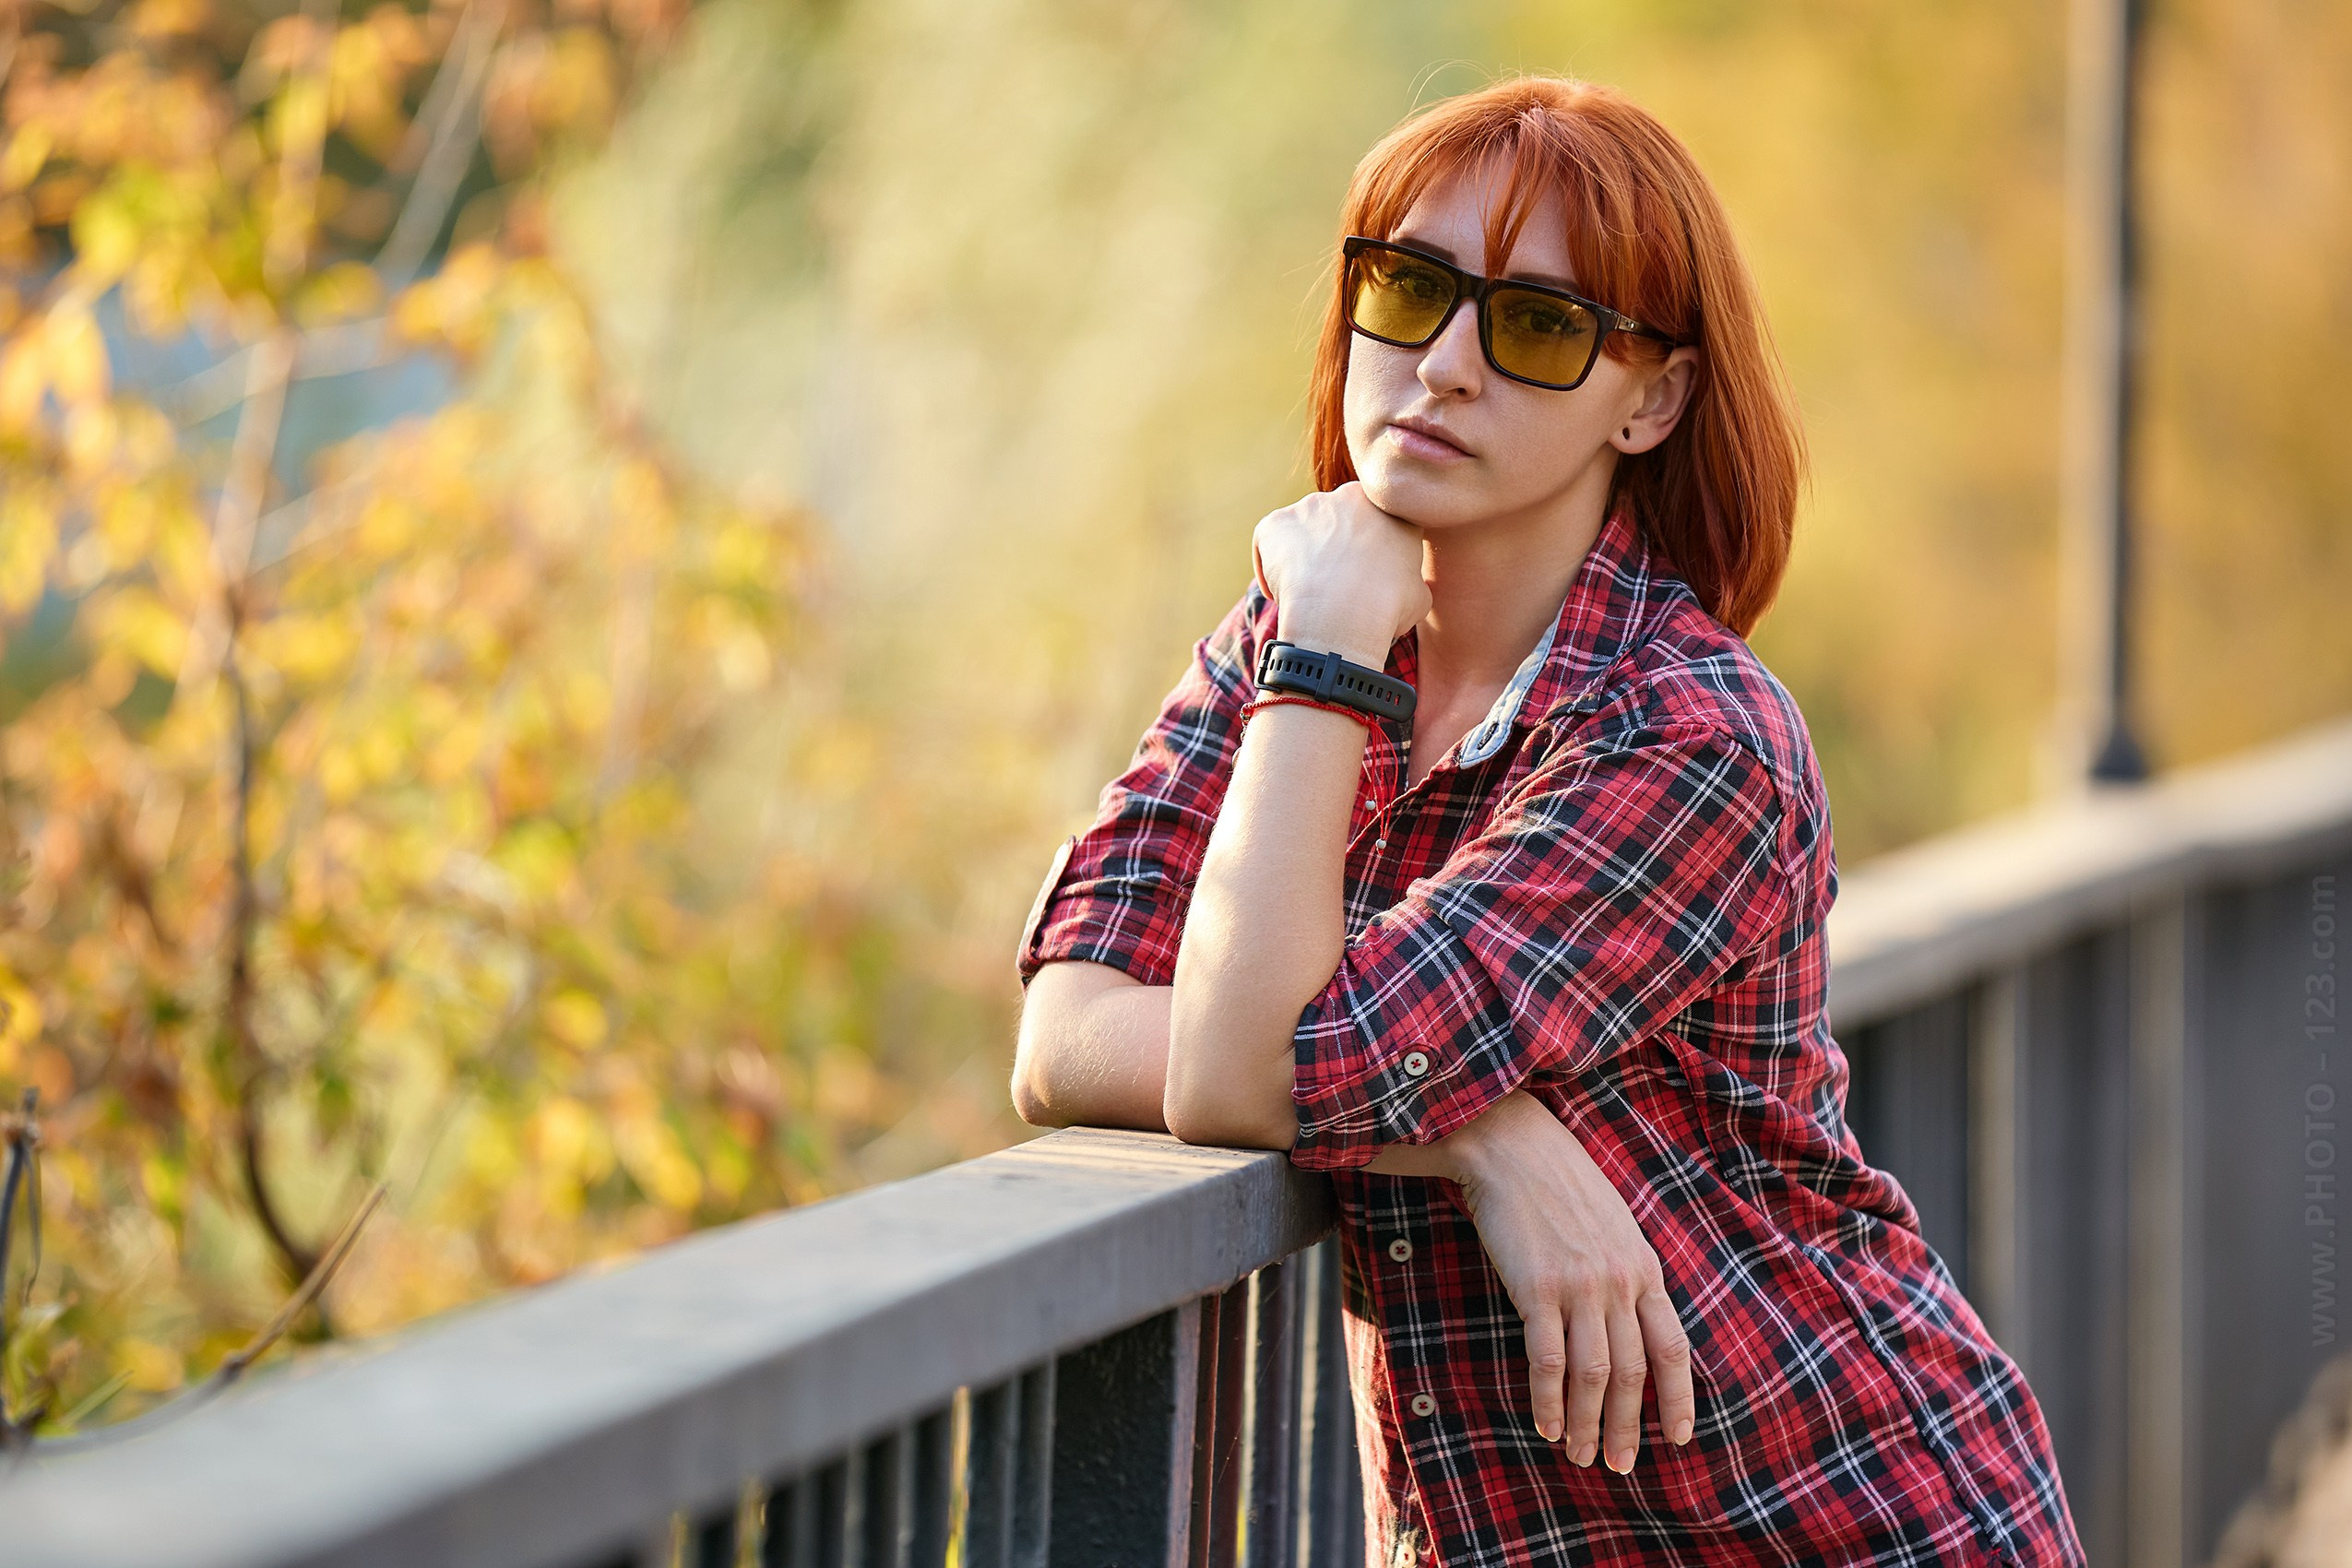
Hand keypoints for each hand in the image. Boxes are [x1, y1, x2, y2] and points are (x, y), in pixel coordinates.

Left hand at [1250, 481, 1429, 664]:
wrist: (1343, 613)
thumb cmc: (1386, 607)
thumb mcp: (1419, 594)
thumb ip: (1408, 580)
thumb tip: (1405, 589)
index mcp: (1387, 509)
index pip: (1377, 524)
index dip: (1369, 555)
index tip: (1365, 581)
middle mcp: (1347, 496)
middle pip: (1338, 523)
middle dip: (1334, 551)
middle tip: (1334, 588)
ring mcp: (1308, 506)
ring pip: (1303, 533)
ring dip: (1304, 559)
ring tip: (1308, 597)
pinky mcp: (1274, 522)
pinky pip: (1270, 545)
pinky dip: (1273, 570)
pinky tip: (1285, 596)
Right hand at [1425, 1092, 1694, 1470]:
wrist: (1510, 1147)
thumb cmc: (1557, 1183)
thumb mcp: (1612, 1224)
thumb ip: (1625, 1272)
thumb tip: (1629, 1322)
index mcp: (1643, 1268)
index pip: (1673, 1347)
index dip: (1677, 1398)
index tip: (1676, 1438)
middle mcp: (1620, 1282)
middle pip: (1632, 1373)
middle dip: (1628, 1426)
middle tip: (1620, 1466)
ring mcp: (1580, 1286)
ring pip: (1593, 1375)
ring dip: (1588, 1423)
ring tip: (1580, 1456)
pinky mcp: (1537, 1288)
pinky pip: (1547, 1360)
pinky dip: (1548, 1400)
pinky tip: (1545, 1424)